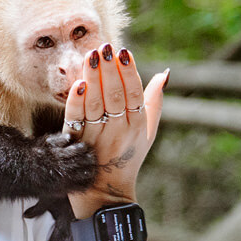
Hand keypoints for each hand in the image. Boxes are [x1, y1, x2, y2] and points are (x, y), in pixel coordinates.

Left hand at [61, 44, 168, 218]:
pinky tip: (77, 84)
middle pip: (114, 96)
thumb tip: (164, 74)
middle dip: (110, 70)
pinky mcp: (76, 143)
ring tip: (90, 55)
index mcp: (138, 125)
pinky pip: (75, 120)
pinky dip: (75, 102)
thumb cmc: (127, 158)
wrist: (106, 193)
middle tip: (104, 46)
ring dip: (93, 78)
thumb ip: (154, 103)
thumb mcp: (146, 132)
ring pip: (95, 104)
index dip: (129, 72)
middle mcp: (119, 131)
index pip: (134, 94)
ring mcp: (97, 138)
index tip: (123, 51)